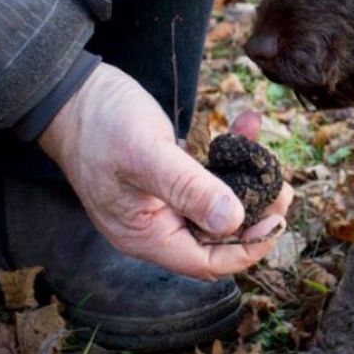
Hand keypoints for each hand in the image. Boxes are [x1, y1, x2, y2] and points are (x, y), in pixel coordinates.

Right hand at [38, 63, 293, 279]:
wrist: (70, 91)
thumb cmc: (100, 124)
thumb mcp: (148, 155)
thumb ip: (189, 189)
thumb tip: (234, 221)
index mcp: (147, 236)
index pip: (208, 262)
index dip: (248, 248)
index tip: (277, 220)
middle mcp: (156, 226)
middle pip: (219, 238)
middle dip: (256, 215)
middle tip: (283, 189)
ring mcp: (163, 202)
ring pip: (219, 205)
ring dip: (249, 182)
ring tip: (270, 159)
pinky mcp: (169, 177)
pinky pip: (210, 176)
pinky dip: (232, 155)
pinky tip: (247, 124)